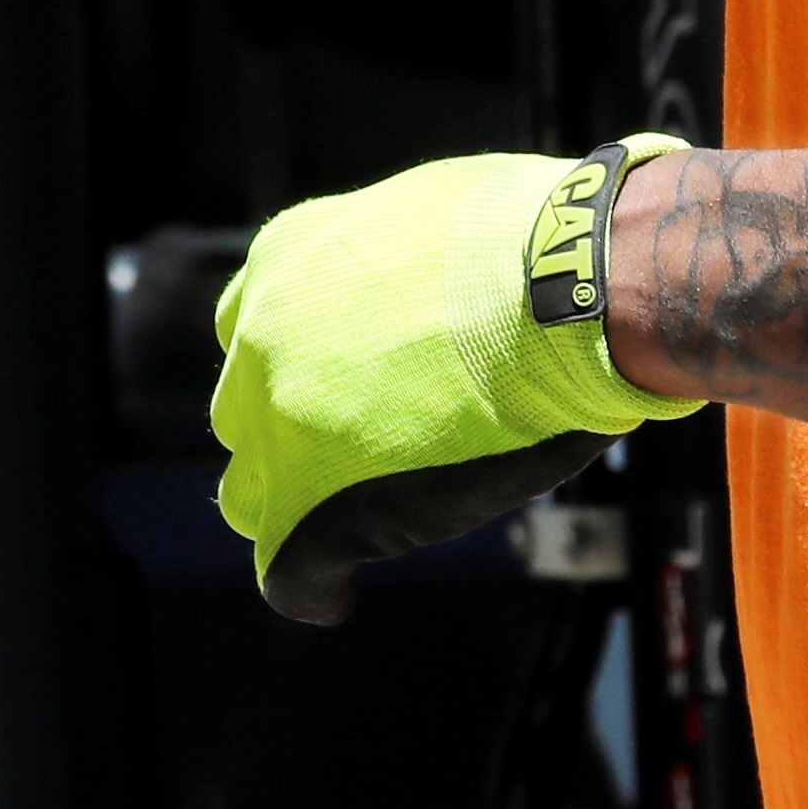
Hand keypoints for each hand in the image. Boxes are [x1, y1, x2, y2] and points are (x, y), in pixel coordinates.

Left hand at [209, 134, 702, 620]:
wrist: (562, 291)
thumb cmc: (535, 244)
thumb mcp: (433, 214)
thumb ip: (400, 258)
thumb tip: (439, 279)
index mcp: (287, 260)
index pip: (259, 328)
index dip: (299, 366)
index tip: (341, 389)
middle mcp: (262, 338)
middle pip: (246, 409)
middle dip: (289, 433)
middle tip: (355, 454)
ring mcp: (281, 425)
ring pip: (250, 492)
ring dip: (291, 504)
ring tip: (347, 520)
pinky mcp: (312, 506)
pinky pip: (286, 571)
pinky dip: (311, 586)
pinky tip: (338, 594)